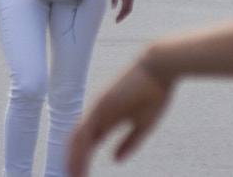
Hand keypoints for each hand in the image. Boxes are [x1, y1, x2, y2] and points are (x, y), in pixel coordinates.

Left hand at [67, 55, 172, 176]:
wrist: (159, 66)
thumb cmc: (156, 92)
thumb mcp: (143, 124)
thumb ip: (129, 143)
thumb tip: (115, 160)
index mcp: (109, 118)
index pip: (89, 142)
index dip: (82, 160)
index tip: (81, 176)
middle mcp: (99, 113)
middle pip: (78, 141)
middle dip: (73, 162)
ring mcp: (98, 108)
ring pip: (77, 138)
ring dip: (73, 159)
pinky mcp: (100, 105)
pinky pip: (84, 131)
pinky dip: (79, 149)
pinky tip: (79, 164)